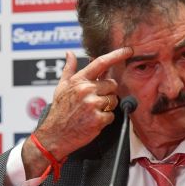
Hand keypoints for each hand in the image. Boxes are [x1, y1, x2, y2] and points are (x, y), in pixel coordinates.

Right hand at [28, 48, 132, 162]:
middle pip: (112, 84)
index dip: (117, 55)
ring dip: (106, 106)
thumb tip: (70, 53)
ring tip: (91, 111)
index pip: (101, 62)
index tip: (129, 50)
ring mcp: (93, 105)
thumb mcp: (61, 87)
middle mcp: (86, 90)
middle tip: (94, 101)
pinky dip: (105, 119)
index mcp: (79, 80)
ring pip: (113, 100)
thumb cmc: (59, 110)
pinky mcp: (98, 119)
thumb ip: (69, 69)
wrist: (55, 134)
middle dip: (107, 92)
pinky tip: (93, 120)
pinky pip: (112, 115)